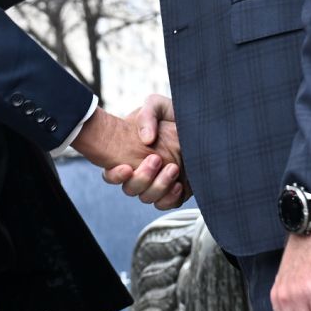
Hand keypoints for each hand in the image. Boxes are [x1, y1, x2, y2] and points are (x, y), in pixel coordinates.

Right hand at [101, 94, 190, 208]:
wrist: (199, 123)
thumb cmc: (173, 113)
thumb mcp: (158, 106)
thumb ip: (147, 116)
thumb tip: (146, 139)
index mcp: (128, 154)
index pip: (111, 173)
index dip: (115, 175)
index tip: (126, 167)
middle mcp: (140, 171)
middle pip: (130, 189)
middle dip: (142, 178)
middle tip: (156, 159)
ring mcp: (157, 182)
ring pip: (147, 198)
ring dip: (158, 187)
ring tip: (173, 168)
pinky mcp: (174, 191)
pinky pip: (166, 204)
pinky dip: (170, 198)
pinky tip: (178, 185)